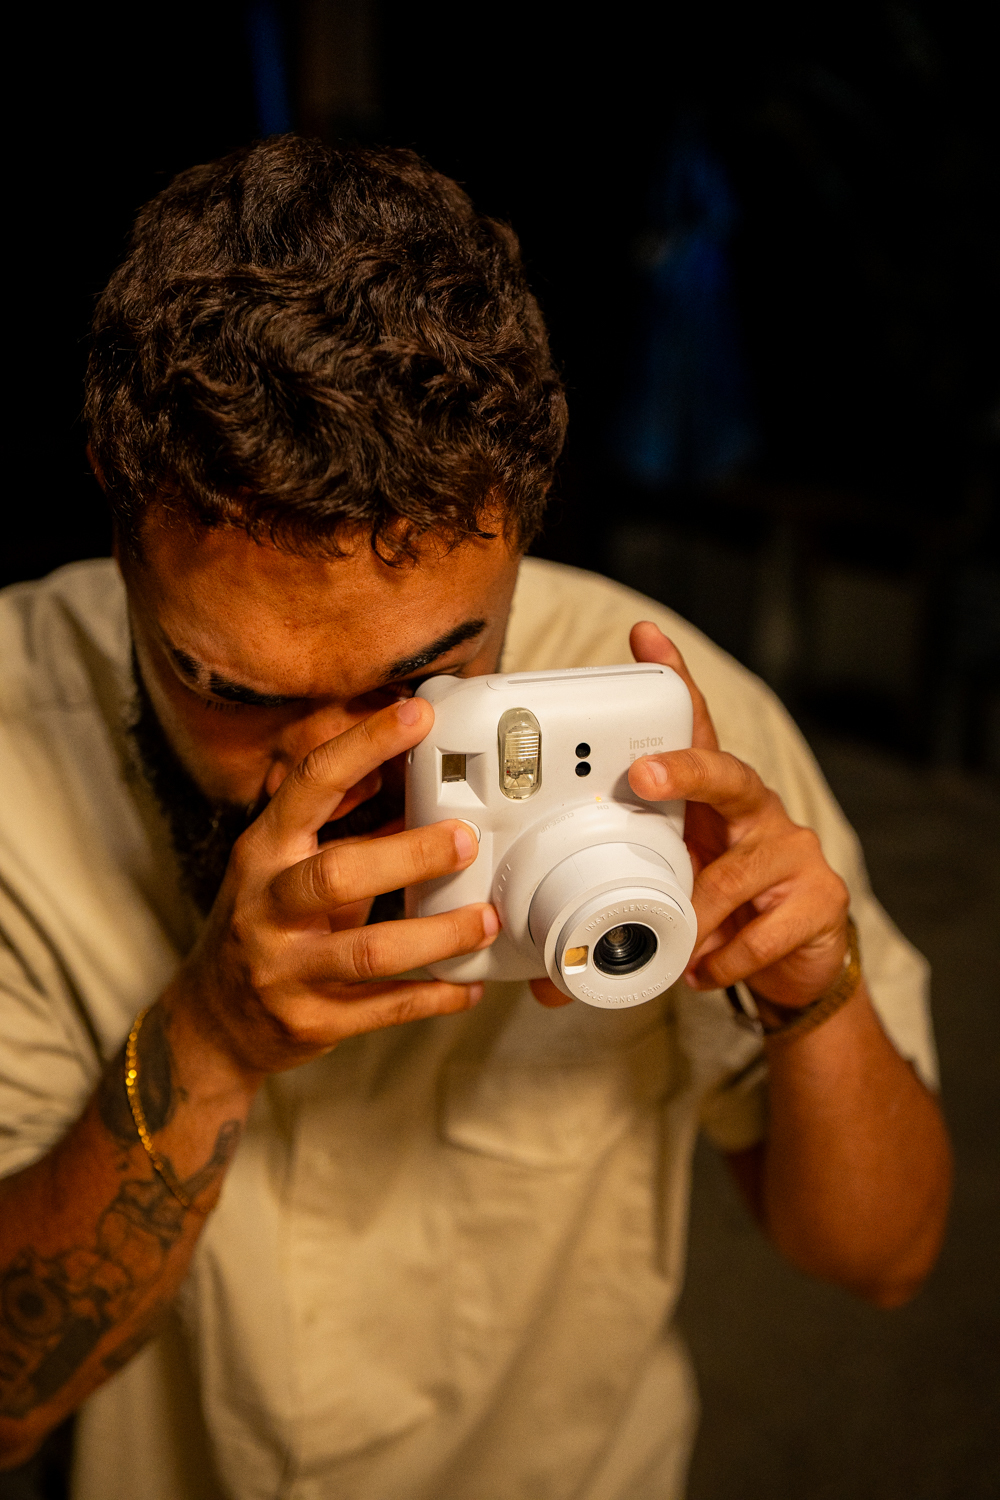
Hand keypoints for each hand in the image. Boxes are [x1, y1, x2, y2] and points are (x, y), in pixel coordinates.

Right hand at [170, 696, 497, 1081]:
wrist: (215, 1020)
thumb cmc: (266, 924)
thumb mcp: (287, 863)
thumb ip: (344, 824)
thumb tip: (409, 774)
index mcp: (264, 851)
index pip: (311, 785)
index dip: (364, 745)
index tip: (416, 715)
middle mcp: (267, 905)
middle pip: (336, 874)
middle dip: (408, 855)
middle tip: (466, 840)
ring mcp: (285, 969)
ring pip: (367, 953)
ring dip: (435, 935)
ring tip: (485, 920)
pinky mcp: (310, 1021)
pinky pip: (380, 1010)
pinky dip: (432, 998)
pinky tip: (470, 985)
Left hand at [625, 621, 850, 1009]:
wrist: (792, 970)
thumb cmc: (720, 916)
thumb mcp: (665, 898)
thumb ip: (607, 925)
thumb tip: (539, 981)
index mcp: (709, 800)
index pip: (693, 727)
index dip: (674, 679)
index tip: (644, 638)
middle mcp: (754, 810)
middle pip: (724, 770)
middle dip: (682, 768)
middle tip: (642, 775)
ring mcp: (792, 849)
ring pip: (735, 871)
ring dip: (697, 914)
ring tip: (677, 945)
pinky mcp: (820, 896)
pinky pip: (761, 931)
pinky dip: (725, 958)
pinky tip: (706, 971)